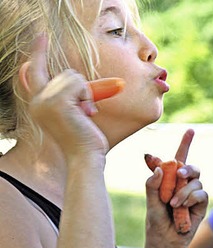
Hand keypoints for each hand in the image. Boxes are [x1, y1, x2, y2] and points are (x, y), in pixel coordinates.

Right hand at [19, 35, 107, 156]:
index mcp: (38, 104)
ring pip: (73, 77)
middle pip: (64, 74)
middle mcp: (37, 101)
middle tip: (87, 111)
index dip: (38, 53)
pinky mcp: (56, 101)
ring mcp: (45, 100)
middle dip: (82, 89)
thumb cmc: (84, 139)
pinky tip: (86, 112)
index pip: (34, 71)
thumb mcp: (75, 114)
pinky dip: (87, 95)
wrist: (84, 157)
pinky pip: (78, 82)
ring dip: (86, 93)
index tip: (42, 36)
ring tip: (85, 114)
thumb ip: (70, 97)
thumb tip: (78, 82)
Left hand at [144, 129, 207, 247]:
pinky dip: (190, 198)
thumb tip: (160, 168)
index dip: (185, 143)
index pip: (178, 158)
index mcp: (170, 178)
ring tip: (173, 203)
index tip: (190, 130)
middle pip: (191, 167)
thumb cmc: (156, 222)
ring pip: (195, 180)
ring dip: (184, 190)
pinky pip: (200, 193)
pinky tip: (182, 206)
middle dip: (186, 168)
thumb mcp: (150, 202)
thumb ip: (152, 185)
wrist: (166, 241)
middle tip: (179, 173)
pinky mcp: (201, 204)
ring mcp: (194, 193)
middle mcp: (183, 184)